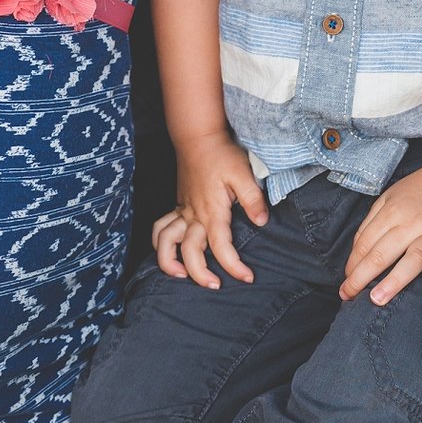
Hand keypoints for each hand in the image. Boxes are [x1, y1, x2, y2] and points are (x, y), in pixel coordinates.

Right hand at [152, 132, 269, 287]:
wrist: (198, 137)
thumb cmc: (221, 154)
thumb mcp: (243, 173)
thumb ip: (253, 199)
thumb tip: (261, 222)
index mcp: (212, 212)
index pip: (221, 248)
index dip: (234, 267)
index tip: (247, 278)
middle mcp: (194, 216)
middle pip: (190, 253)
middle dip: (200, 275)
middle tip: (216, 285)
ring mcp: (183, 211)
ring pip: (164, 242)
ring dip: (168, 262)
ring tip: (182, 275)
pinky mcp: (178, 206)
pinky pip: (160, 227)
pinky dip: (160, 243)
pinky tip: (171, 252)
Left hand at [340, 163, 421, 315]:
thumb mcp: (392, 195)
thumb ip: (373, 220)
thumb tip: (356, 253)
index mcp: (394, 210)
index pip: (366, 242)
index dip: (352, 264)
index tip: (345, 284)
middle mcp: (414, 221)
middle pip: (383, 251)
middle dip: (361, 276)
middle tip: (348, 296)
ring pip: (415, 258)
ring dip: (395, 280)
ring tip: (377, 300)